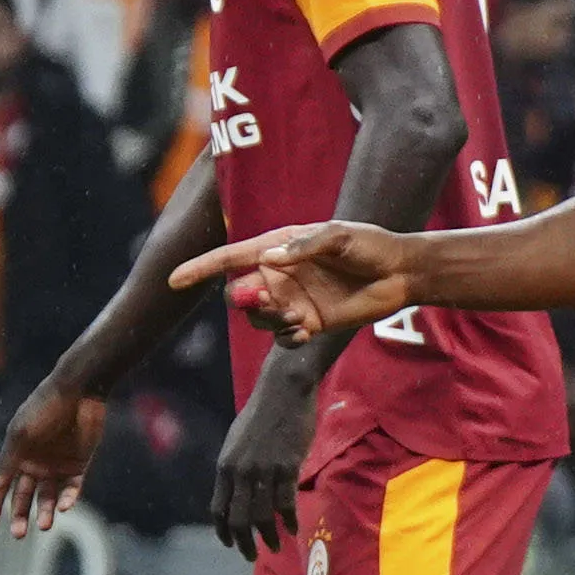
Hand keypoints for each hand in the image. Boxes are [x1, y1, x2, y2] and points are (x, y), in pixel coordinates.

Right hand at [0, 377, 102, 531]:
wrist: (78, 393)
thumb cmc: (43, 409)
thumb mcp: (21, 434)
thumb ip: (10, 460)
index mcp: (15, 456)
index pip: (1, 486)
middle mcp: (34, 464)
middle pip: (24, 496)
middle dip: (20, 516)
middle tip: (19, 534)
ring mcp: (56, 465)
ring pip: (48, 496)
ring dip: (45, 512)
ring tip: (44, 526)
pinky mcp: (78, 465)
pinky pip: (72, 488)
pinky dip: (68, 498)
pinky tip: (63, 506)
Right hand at [172, 220, 422, 342]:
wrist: (402, 272)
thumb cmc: (371, 245)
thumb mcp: (340, 237)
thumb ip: (306, 246)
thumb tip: (270, 260)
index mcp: (276, 248)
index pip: (229, 259)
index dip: (200, 269)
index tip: (173, 281)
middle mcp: (277, 275)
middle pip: (239, 295)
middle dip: (247, 302)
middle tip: (271, 301)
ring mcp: (292, 299)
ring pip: (258, 318)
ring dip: (269, 321)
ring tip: (299, 317)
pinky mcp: (310, 321)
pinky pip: (282, 336)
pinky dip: (286, 338)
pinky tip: (303, 333)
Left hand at [214, 363, 317, 553]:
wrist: (282, 391)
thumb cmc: (262, 414)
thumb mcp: (239, 442)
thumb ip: (237, 467)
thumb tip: (240, 491)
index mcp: (225, 466)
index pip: (219, 509)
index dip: (224, 531)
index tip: (232, 544)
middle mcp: (240, 472)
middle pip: (238, 518)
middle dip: (244, 542)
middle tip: (252, 556)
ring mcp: (263, 470)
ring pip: (262, 514)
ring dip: (268, 536)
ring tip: (276, 546)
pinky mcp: (287, 466)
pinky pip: (286, 502)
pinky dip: (288, 519)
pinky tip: (293, 528)